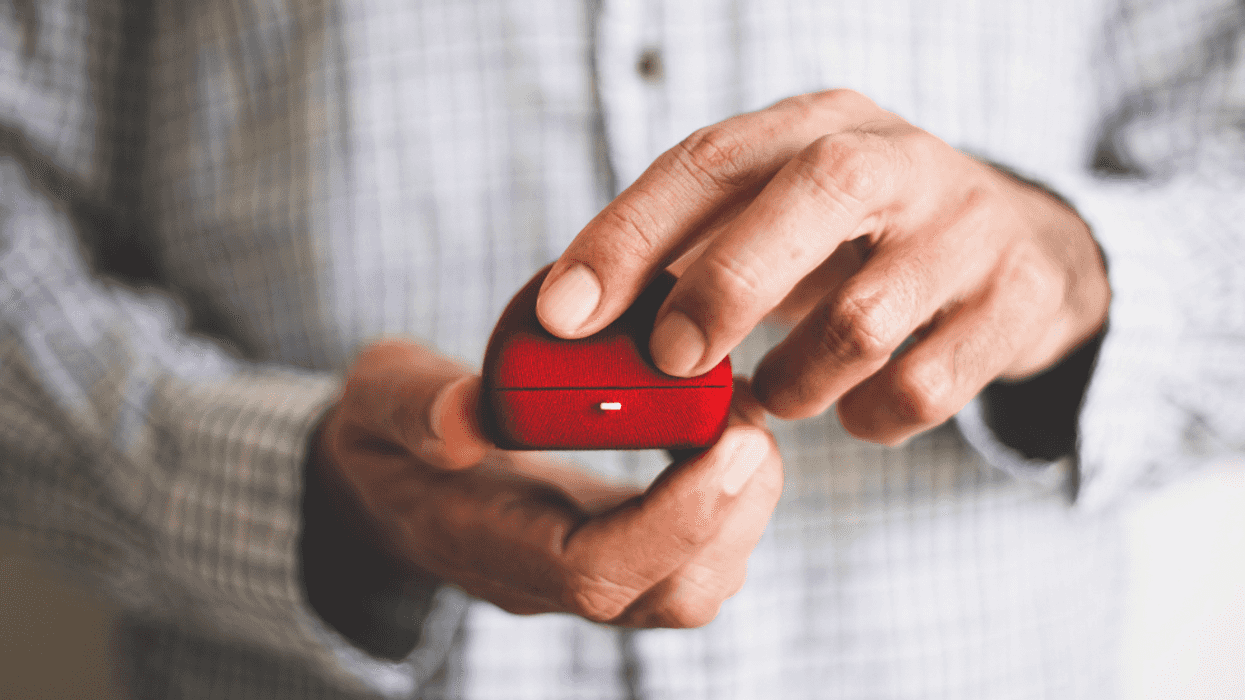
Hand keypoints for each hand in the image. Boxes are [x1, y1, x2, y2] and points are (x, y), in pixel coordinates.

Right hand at [311, 340, 781, 626]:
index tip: (730, 440)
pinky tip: (721, 431)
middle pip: (666, 594)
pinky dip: (728, 499)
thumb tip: (467, 415)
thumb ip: (414, 407)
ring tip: (744, 419)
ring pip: (690, 585)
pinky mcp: (614, 551)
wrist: (387, 480)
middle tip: (753, 420)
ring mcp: (583, 574)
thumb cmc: (384, 435)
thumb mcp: (377, 400)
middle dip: (733, 512)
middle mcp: (545, 580)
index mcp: (485, 544)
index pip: (595, 572)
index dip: (674, 520)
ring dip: (741, 508)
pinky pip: (691, 555)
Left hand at [535, 89, 1109, 443]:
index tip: (563, 312)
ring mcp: (967, 230)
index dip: (628, 235)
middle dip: (724, 287)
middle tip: (670, 362)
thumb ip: (691, 249)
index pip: (711, 159)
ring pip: (864, 318)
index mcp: (818, 123)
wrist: (1026, 250)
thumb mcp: (781, 213)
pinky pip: (923, 388)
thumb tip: (573, 320)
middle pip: (813, 195)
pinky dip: (868, 418)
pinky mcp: (1015, 303)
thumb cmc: (861, 238)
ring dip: (796, 380)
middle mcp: (898, 159)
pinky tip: (854, 410)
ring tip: (776, 393)